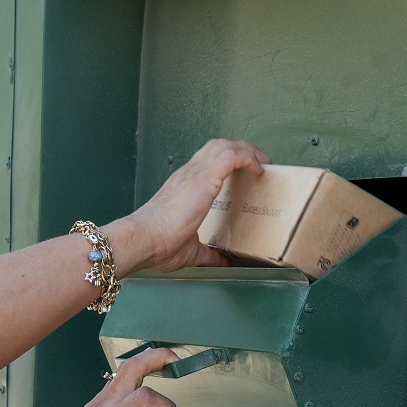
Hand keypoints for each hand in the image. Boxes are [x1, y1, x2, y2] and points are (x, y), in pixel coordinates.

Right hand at [110, 138, 269, 273]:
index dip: (228, 162)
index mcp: (183, 188)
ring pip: (224, 145)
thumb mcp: (190, 250)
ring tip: (263, 162)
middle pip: (217, 146)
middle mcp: (188, 175)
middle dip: (242, 149)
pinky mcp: (203, 179)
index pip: (207, 163)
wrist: (142, 239)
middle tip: (260, 163)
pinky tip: (259, 170)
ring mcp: (194, 174)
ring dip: (248, 150)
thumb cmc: (156, 244)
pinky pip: (231, 156)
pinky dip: (248, 158)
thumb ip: (208, 254)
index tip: (245, 172)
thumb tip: (222, 261)